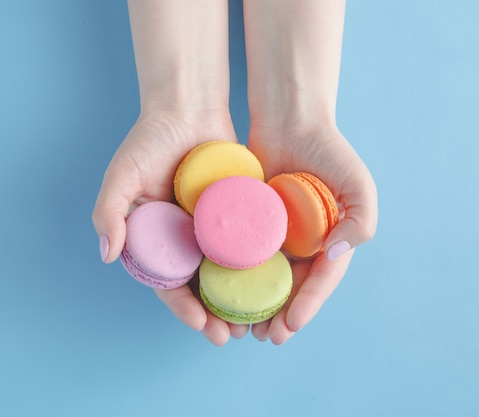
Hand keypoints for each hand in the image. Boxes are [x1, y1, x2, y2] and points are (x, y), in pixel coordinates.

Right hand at [92, 109, 250, 345]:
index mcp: (157, 237)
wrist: (189, 107)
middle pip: (201, 285)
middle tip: (232, 337)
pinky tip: (275, 284)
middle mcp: (185, 237)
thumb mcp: (123, 173)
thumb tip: (108, 256)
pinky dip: (259, 266)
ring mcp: (213, 227)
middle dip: (215, 314)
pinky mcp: (238, 212)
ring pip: (227, 272)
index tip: (201, 326)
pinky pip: (248, 243)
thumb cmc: (150, 138)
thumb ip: (110, 211)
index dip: (182, 306)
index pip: (168, 281)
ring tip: (256, 323)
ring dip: (240, 299)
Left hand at [247, 124, 377, 343]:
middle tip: (266, 337)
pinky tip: (223, 294)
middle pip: (292, 287)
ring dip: (257, 306)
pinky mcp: (251, 224)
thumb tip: (334, 254)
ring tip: (244, 329)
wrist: (290, 120)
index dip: (308, 305)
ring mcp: (277, 236)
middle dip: (281, 316)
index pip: (322, 280)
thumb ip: (361, 222)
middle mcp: (305, 244)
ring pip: (266, 279)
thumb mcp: (359, 185)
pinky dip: (236, 277)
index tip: (291, 326)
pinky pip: (243, 255)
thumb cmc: (329, 150)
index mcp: (332, 240)